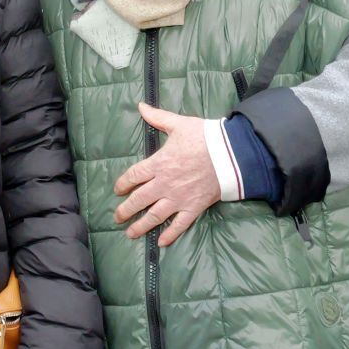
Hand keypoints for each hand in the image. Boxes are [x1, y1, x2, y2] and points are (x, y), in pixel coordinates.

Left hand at [113, 103, 219, 245]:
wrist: (231, 154)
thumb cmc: (205, 137)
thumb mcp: (179, 124)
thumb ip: (157, 117)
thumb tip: (140, 106)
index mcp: (158, 164)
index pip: (133, 176)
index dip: (123, 183)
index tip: (117, 190)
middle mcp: (164, 184)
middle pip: (139, 200)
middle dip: (126, 210)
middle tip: (117, 217)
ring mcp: (178, 198)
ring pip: (154, 215)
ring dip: (141, 226)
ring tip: (130, 233)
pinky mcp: (194, 207)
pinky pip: (179, 224)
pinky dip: (170, 234)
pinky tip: (161, 242)